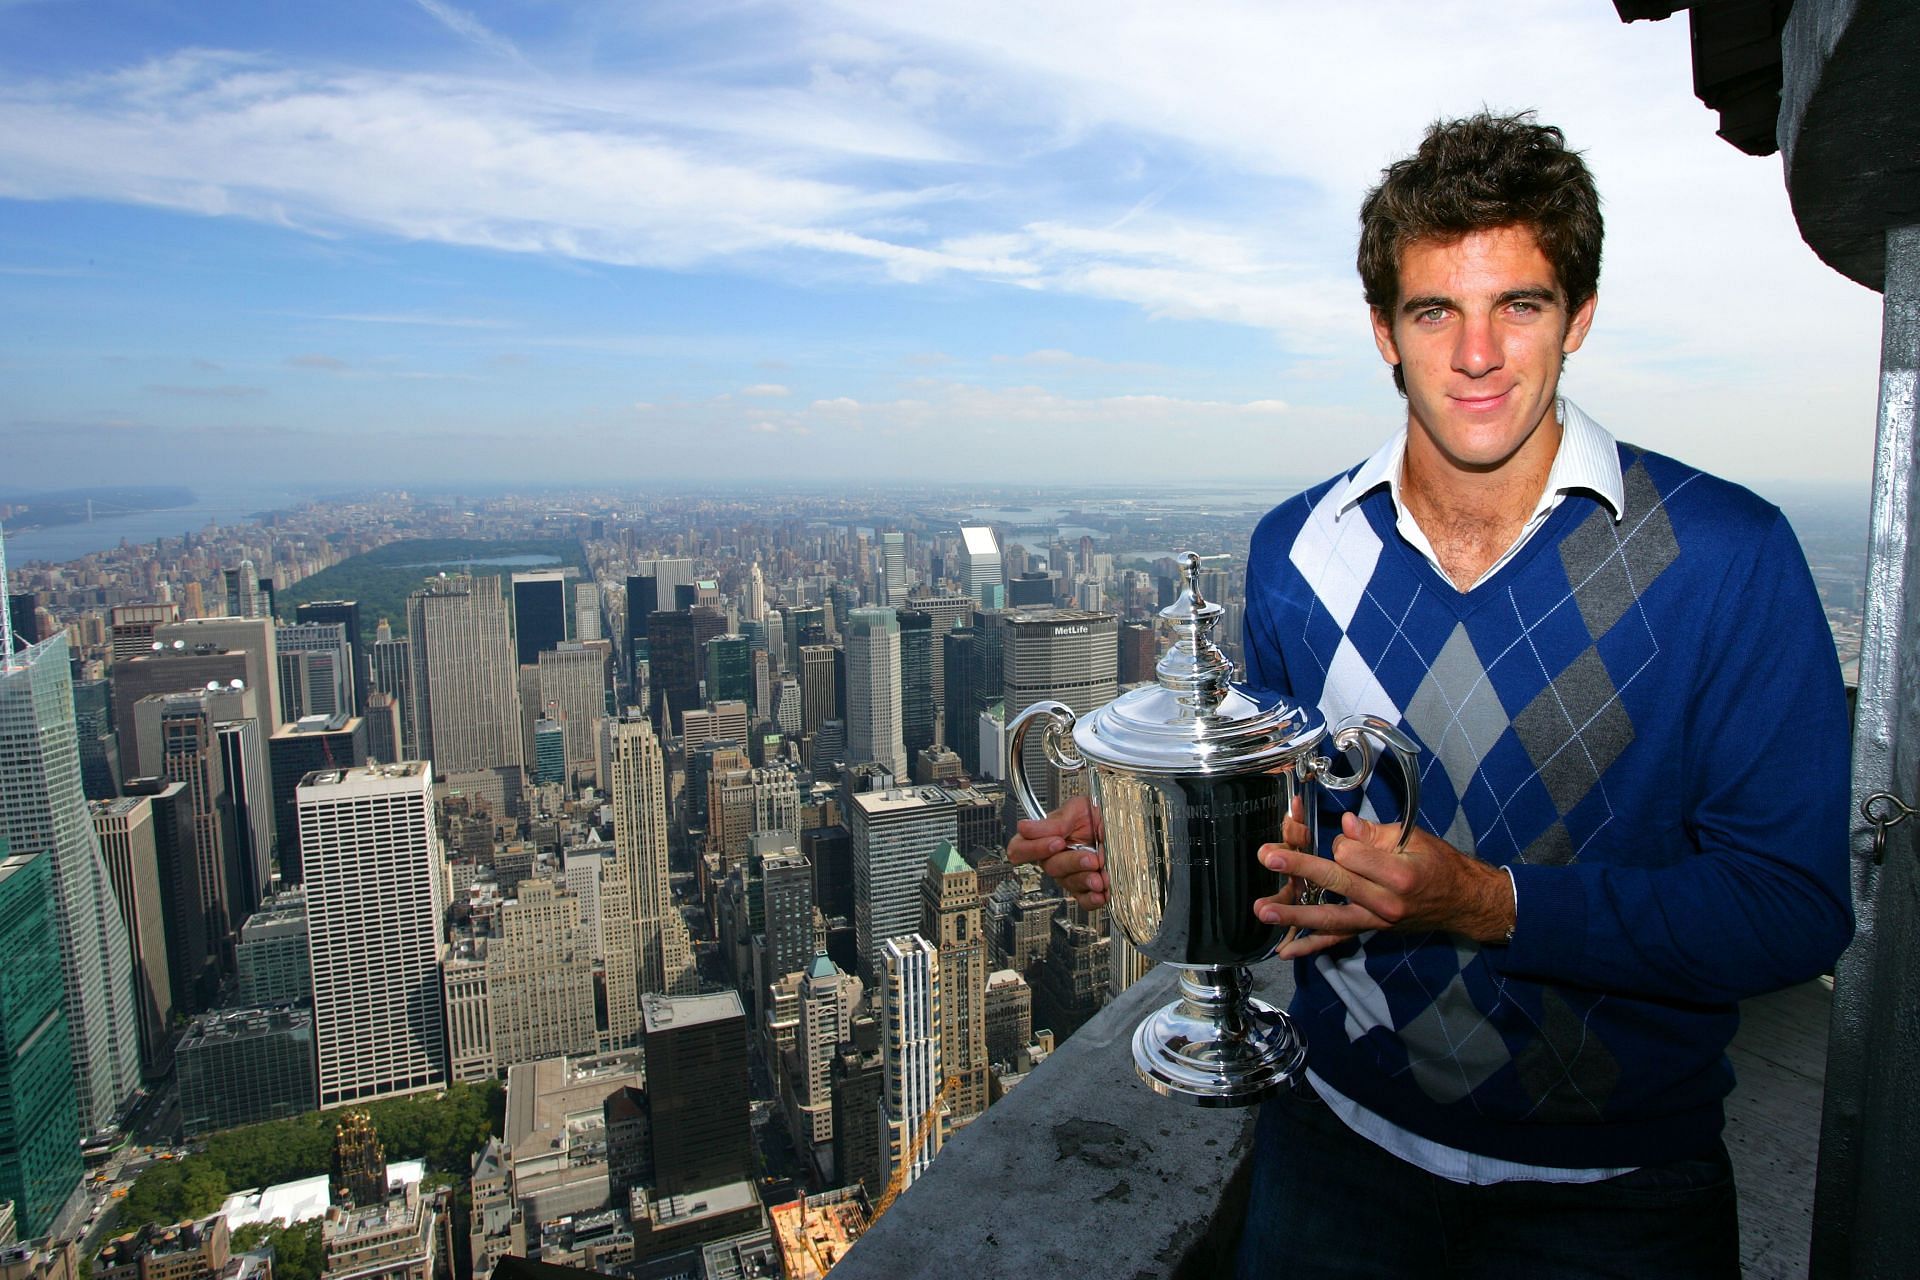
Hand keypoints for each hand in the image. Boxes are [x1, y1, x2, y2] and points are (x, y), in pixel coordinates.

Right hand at [1008, 794, 1106, 909]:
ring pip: (1068, 884)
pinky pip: (1083, 899)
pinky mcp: (1087, 886)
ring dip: (1084, 881)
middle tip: (1090, 857)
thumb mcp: (1076, 809)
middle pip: (1050, 867)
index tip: (1056, 842)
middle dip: (1071, 862)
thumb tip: (1025, 827)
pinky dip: (1092, 899)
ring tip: (1099, 877)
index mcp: (1044, 837)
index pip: (1021, 848)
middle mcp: (1055, 857)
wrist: (1122, 823)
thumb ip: (1053, 822)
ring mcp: (1071, 873)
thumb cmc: (1095, 813)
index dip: (1034, 848)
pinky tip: (1100, 894)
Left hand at [1252, 810, 1514, 959]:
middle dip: (1300, 868)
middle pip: (1335, 883)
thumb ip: (1376, 834)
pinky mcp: (1369, 930)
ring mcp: (1375, 922)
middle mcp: (1385, 903)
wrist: (1462, 901)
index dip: (1342, 842)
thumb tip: (1346, 825)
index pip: (1353, 855)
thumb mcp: (1414, 840)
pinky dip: (1310, 947)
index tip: (1346, 836)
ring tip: (1263, 910)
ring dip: (1293, 915)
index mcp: (1398, 875)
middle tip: (1268, 857)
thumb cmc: (1438, 864)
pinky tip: (1284, 951)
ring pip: (1329, 918)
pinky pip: (1337, 940)